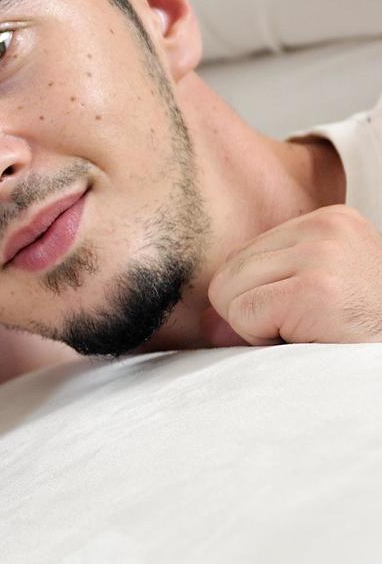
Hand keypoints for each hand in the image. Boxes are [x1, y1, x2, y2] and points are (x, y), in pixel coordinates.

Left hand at [208, 206, 381, 345]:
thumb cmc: (361, 340)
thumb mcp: (315, 303)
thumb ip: (260, 297)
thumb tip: (203, 322)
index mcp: (329, 221)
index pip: (244, 256)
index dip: (260, 300)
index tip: (305, 316)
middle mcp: (326, 226)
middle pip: (228, 272)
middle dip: (255, 314)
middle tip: (308, 330)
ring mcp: (323, 254)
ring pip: (228, 293)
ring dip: (260, 329)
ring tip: (312, 334)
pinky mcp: (316, 289)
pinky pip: (243, 314)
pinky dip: (265, 340)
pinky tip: (310, 341)